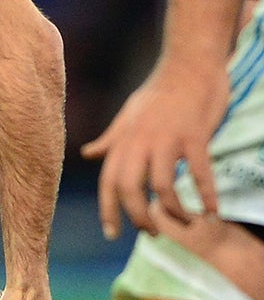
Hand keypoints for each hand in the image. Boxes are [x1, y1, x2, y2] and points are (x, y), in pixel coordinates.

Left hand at [84, 55, 227, 237]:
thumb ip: (110, 140)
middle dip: (139, 217)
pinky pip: (200, 172)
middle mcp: (139, 142)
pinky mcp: (194, 135)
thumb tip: (86, 154)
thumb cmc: (159, 92)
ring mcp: (166, 139)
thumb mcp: (127, 117)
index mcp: (123, 141)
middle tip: (153, 233)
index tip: (112, 234)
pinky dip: (207, 195)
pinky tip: (213, 211)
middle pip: (130, 189)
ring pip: (162, 186)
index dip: (107, 210)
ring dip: (175, 211)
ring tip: (188, 223)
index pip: (108, 182)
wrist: (188, 65)